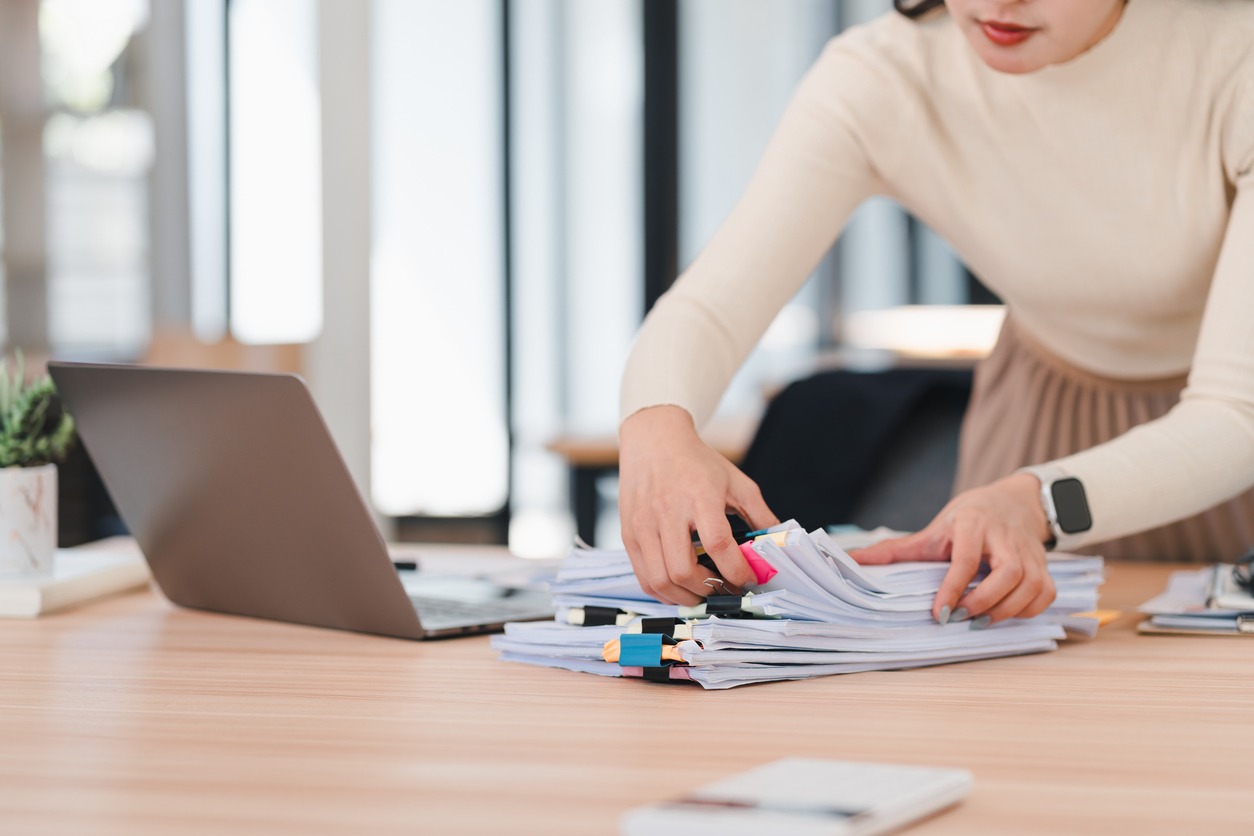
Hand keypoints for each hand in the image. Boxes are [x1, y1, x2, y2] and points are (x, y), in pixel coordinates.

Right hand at [618, 406, 778, 604]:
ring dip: (686, 597)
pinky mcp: (629, 534)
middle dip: (709, 591)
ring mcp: (643, 524)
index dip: (735, 570)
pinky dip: (663, 592)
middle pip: (684, 571)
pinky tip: (679, 589)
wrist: (654, 441)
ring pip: (660, 580)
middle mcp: (667, 511)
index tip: (747, 579)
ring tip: (702, 593)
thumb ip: (760, 514)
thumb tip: (778, 544)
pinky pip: (643, 577)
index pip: (718, 544)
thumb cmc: (697, 462)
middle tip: (724, 590)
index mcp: (700, 496)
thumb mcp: (736, 481)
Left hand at [852, 473, 1056, 624]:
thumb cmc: (969, 518)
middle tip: (958, 618)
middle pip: (1008, 574)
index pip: (967, 559)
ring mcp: (1030, 552)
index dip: (952, 588)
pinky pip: (1044, 594)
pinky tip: (1004, 615)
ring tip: (978, 622)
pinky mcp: (1045, 566)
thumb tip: (854, 559)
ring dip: (1005, 611)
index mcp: (974, 524)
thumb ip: (897, 549)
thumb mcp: (933, 529)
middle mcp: (1006, 537)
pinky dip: (1027, 611)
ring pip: (1030, 586)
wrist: (1014, 502)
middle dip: (983, 602)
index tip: (939, 613)